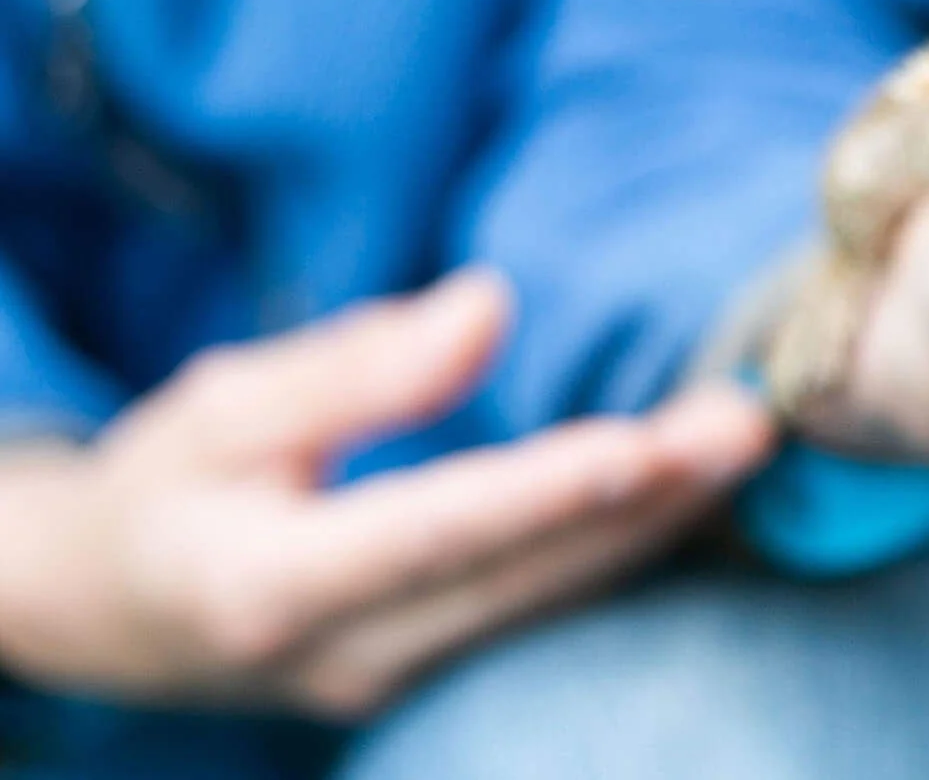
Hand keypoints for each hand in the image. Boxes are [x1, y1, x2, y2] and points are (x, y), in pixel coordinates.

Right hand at [0, 271, 772, 718]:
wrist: (123, 613)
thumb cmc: (170, 488)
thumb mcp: (223, 408)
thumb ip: (358, 367)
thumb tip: (490, 305)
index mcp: (270, 588)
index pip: (431, 533)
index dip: (540, 494)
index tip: (639, 447)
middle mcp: (352, 655)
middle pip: (524, 575)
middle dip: (648, 500)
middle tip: (749, 422)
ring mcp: (406, 681)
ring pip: (557, 599)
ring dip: (664, 522)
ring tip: (750, 439)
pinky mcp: (446, 673)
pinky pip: (554, 608)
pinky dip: (632, 547)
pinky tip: (705, 487)